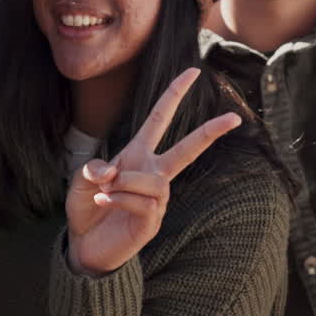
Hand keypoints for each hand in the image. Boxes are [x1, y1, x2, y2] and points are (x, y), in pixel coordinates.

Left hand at [66, 68, 241, 275]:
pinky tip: (104, 203)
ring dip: (123, 184)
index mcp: (137, 154)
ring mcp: (157, 199)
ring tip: (103, 193)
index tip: (193, 71)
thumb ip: (94, 168)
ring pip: (152, 181)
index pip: (159, 119)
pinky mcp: (152, 221)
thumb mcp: (82, 180)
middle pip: (186, 149)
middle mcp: (153, 173)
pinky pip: (141, 203)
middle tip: (234, 116)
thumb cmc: (87, 207)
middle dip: (209, 132)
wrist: (84, 244)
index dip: (174, 94)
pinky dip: (119, 200)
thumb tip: (114, 171)